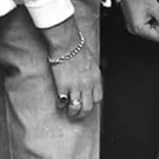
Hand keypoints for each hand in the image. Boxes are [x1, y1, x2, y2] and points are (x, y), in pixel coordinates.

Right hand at [42, 3, 101, 120]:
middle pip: (88, 107)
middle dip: (83, 113)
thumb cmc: (78, 48)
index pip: (98, 98)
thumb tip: (91, 82)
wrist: (67, 44)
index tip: (87, 103)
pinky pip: (63, 102)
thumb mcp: (92, 62)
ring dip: (72, 113)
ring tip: (68, 112)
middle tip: (77, 114)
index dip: (92, 103)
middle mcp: (87, 85)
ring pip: (76, 108)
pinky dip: (62, 105)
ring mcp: (75, 87)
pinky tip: (60, 103)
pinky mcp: (63, 86)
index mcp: (96, 79)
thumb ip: (92, 74)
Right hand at [119, 0, 158, 42]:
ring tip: (145, 10)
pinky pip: (142, 25)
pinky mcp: (130, 23)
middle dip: (154, 23)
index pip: (158, 37)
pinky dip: (144, 19)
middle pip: (152, 34)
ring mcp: (130, 27)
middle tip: (150, 12)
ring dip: (150, 21)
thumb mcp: (156, 8)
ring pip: (148, 30)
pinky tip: (142, 11)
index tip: (155, 16)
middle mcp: (133, 30)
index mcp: (139, 28)